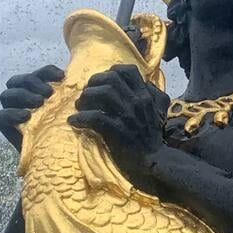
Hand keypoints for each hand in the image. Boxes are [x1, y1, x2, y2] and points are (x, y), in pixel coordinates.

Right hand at [0, 65, 64, 150]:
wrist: (59, 158)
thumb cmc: (68, 131)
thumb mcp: (72, 109)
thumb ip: (71, 93)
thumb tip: (79, 75)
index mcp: (36, 90)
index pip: (36, 74)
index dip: (46, 71)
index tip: (62, 76)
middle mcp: (21, 98)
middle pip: (17, 81)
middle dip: (32, 82)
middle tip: (49, 93)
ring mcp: (12, 111)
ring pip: (7, 94)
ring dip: (23, 95)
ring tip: (40, 103)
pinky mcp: (6, 127)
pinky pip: (0, 115)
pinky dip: (12, 113)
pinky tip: (27, 116)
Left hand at [68, 64, 170, 188]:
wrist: (154, 162)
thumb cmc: (152, 139)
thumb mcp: (158, 112)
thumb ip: (153, 97)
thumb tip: (145, 83)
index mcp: (146, 96)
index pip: (128, 71)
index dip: (110, 72)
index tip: (101, 82)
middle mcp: (137, 102)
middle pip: (111, 79)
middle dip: (94, 83)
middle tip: (86, 94)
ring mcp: (127, 116)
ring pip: (102, 93)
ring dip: (85, 98)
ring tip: (78, 107)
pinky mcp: (117, 132)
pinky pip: (95, 117)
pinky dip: (80, 118)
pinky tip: (73, 121)